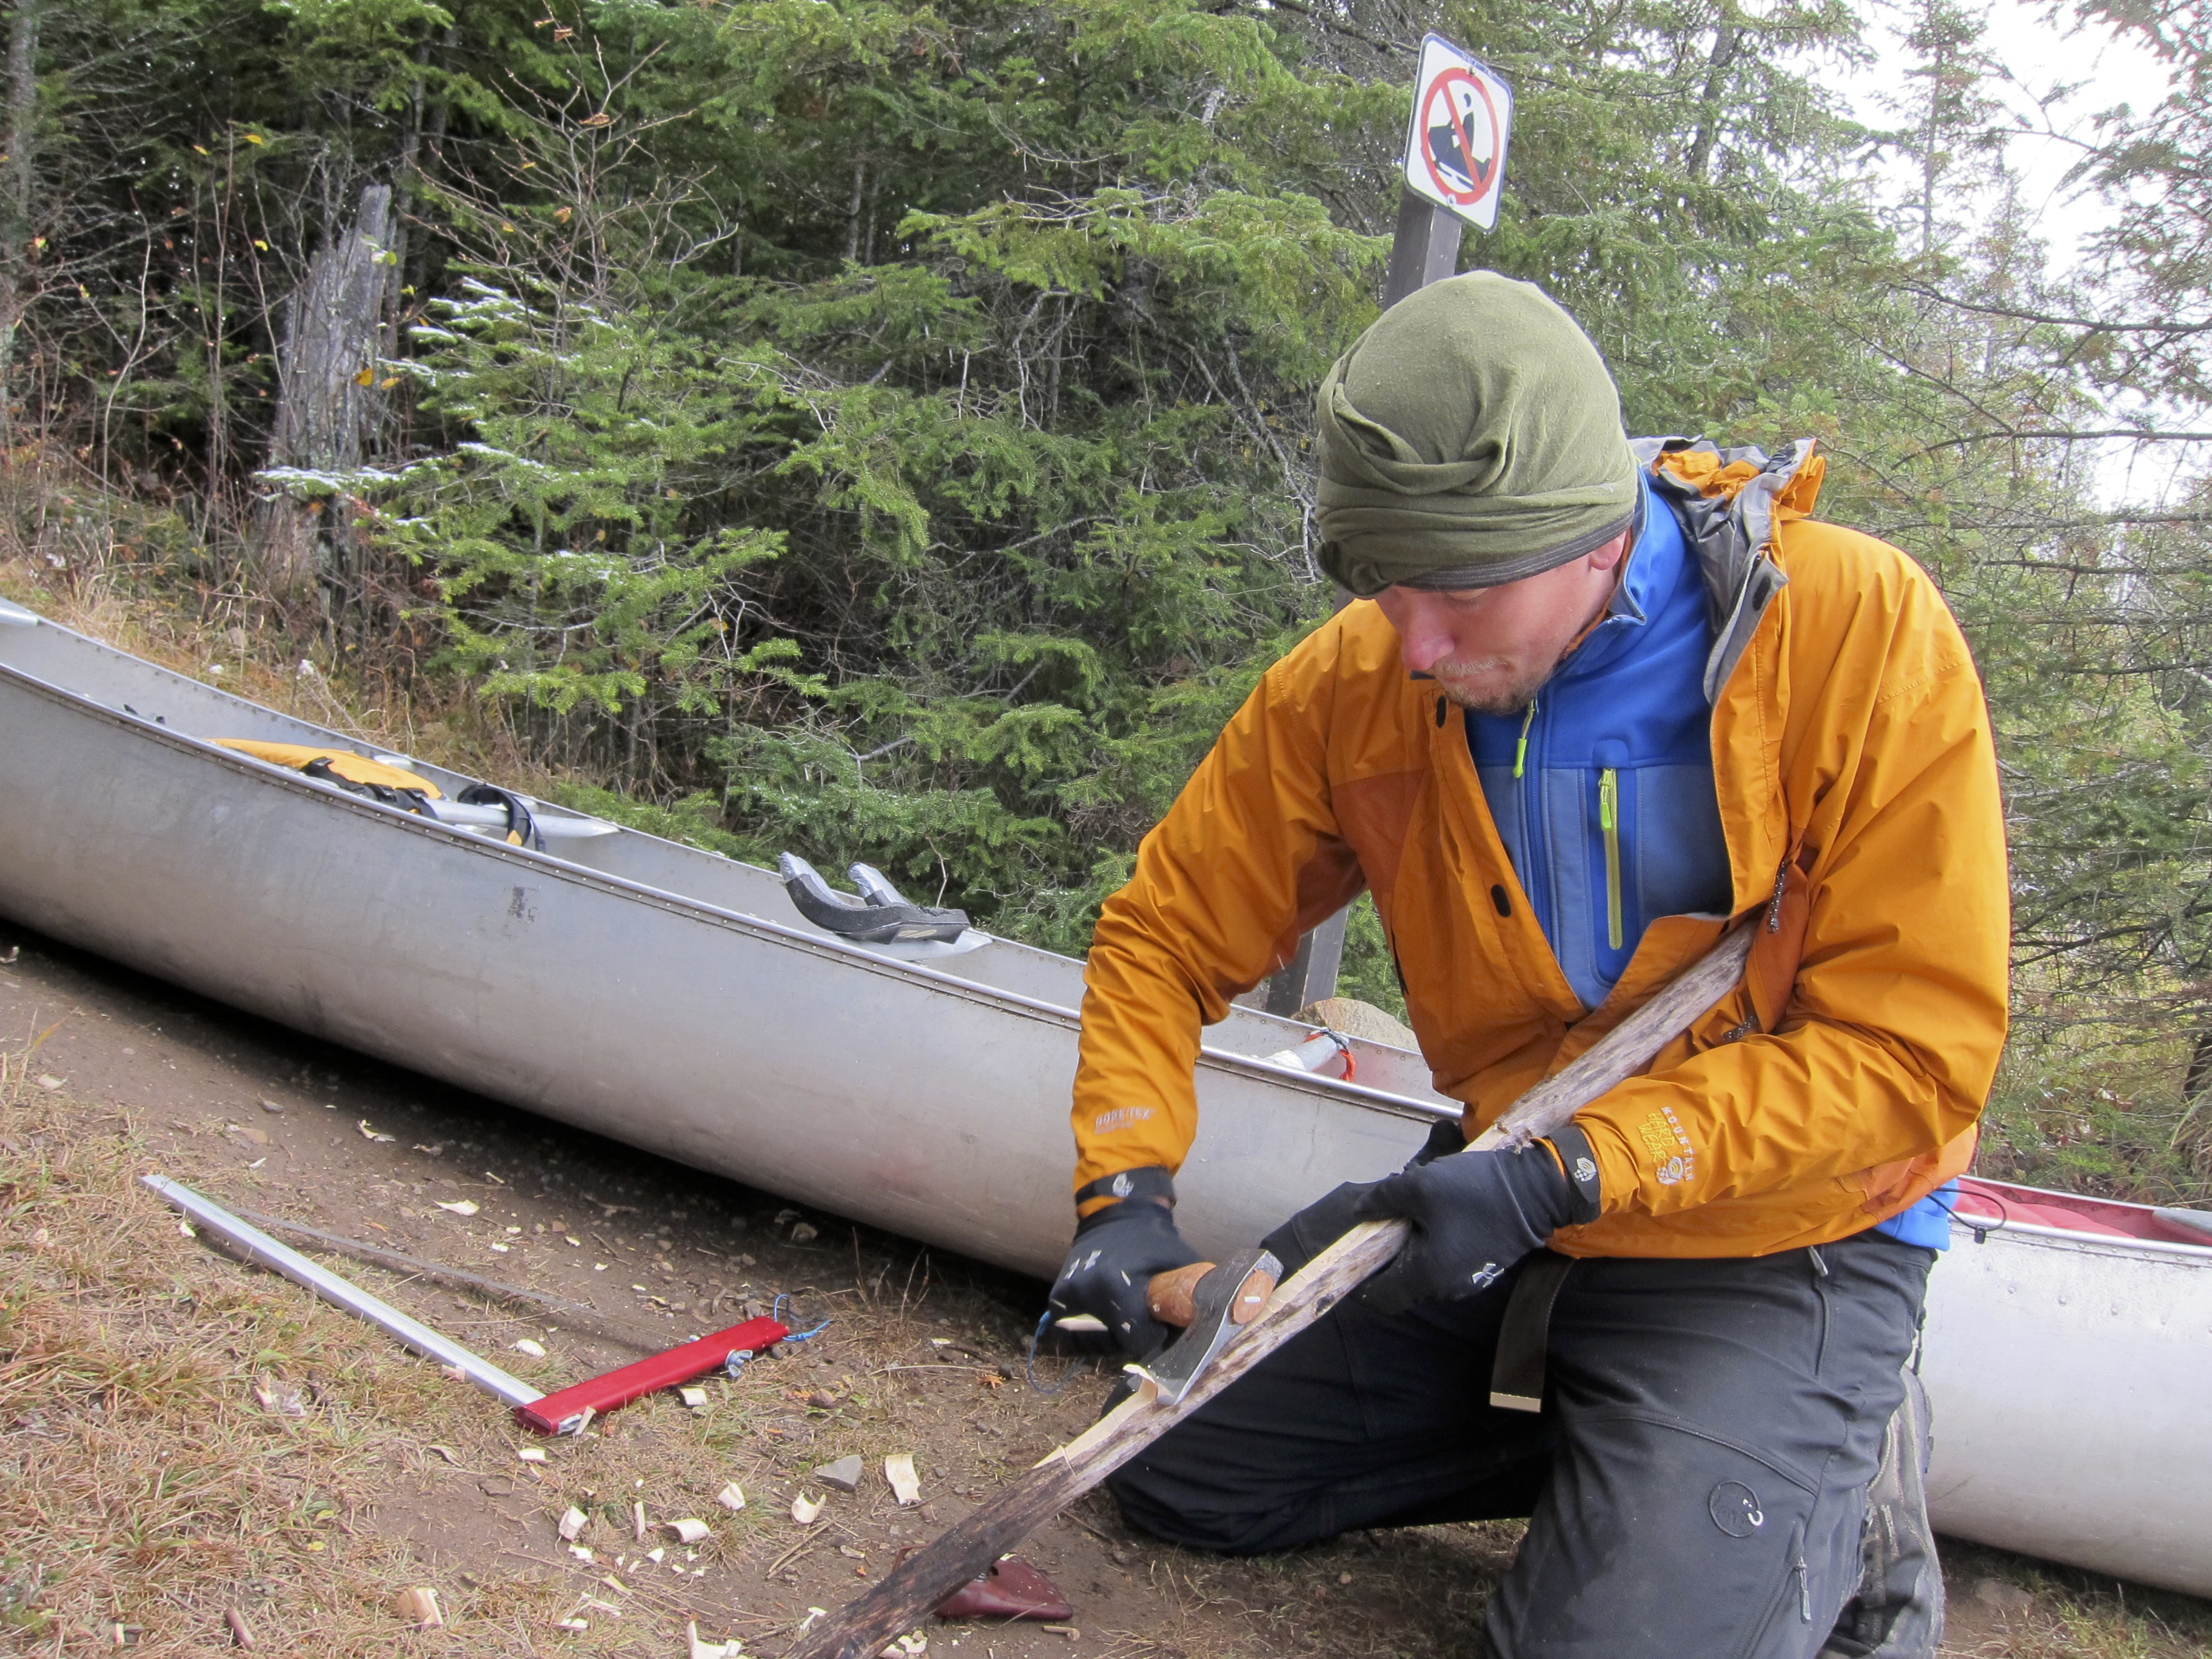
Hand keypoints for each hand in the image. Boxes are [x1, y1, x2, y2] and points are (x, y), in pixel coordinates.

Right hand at [1047, 1168, 1200, 1356]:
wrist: (1117, 1212)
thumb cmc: (1154, 1240)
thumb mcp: (1180, 1265)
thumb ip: (1191, 1299)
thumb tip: (1208, 1334)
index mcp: (1117, 1286)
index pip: (1135, 1341)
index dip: (1153, 1339)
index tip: (1159, 1326)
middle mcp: (1087, 1292)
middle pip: (1112, 1345)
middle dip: (1130, 1340)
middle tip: (1142, 1323)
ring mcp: (1069, 1294)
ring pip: (1088, 1344)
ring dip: (1107, 1340)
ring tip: (1123, 1321)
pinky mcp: (1059, 1295)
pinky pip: (1069, 1332)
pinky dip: (1085, 1333)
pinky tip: (1104, 1319)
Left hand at [1350, 1127, 1601, 1315]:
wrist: (1537, 1191)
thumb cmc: (1474, 1191)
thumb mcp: (1420, 1186)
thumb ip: (1383, 1200)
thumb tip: (1360, 1211)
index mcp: (1427, 1276)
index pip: (1381, 1297)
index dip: (1364, 1278)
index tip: (1362, 1250)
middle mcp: (1446, 1289)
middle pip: (1404, 1279)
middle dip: (1395, 1249)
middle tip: (1398, 1212)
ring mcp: (1468, 1281)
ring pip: (1426, 1268)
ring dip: (1418, 1242)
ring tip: (1425, 1206)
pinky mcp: (1483, 1268)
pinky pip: (1447, 1261)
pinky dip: (1439, 1241)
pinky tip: (1447, 1211)